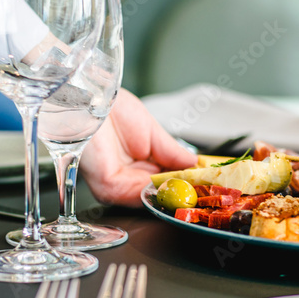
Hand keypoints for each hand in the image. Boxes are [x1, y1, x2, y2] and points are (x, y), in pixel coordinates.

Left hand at [80, 88, 197, 206]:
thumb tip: (196, 166)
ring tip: (200, 188)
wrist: (86, 99)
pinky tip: (178, 184)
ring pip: (154, 198)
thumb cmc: (111, 108)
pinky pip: (140, 196)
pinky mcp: (109, 187)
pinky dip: (161, 192)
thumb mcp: (152, 132)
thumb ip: (174, 154)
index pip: (168, 180)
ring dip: (177, 195)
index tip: (208, 183)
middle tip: (211, 190)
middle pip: (162, 193)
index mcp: (139, 165)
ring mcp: (117, 186)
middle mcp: (128, 179)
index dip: (188, 183)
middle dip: (186, 193)